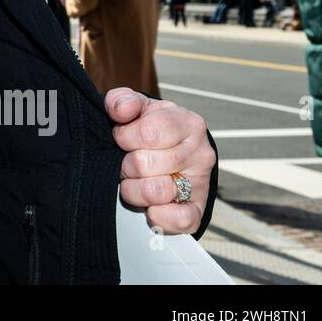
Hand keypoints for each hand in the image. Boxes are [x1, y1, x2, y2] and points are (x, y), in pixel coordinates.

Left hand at [107, 87, 214, 234]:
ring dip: (133, 189)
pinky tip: (149, 207)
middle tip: (126, 162)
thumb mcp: (138, 108)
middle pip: (144, 164)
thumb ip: (123, 101)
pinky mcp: (197, 210)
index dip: (124, 137)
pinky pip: (180, 219)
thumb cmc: (150, 128)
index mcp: (187, 123)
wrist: (172, 152)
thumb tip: (121, 110)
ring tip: (134, 181)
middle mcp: (200, 153)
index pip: (147, 132)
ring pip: (155, 192)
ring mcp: (200, 183)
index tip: (122, 138)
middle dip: (125, 164)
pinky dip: (159, 216)